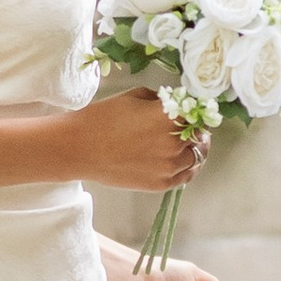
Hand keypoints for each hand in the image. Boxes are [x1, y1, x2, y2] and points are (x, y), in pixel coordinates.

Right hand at [80, 87, 205, 190]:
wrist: (80, 148)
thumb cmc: (103, 117)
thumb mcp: (136, 96)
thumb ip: (161, 101)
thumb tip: (175, 105)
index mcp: (170, 116)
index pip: (200, 113)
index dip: (199, 111)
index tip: (197, 109)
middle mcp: (174, 143)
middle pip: (200, 135)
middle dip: (196, 129)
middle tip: (190, 126)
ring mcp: (169, 167)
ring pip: (197, 157)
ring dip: (194, 149)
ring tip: (187, 144)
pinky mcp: (160, 184)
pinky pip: (186, 176)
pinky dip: (187, 167)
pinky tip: (182, 160)